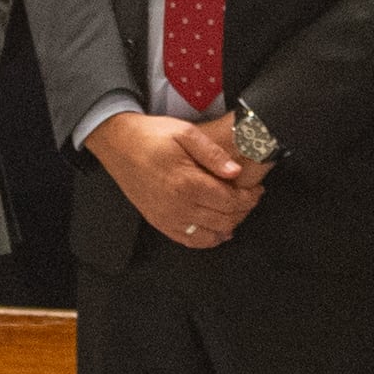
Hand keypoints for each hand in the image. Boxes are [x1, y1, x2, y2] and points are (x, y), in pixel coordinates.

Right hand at [93, 111, 263, 248]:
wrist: (117, 143)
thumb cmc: (151, 135)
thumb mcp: (185, 132)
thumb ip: (213, 154)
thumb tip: (235, 172)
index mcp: (187, 183)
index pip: (230, 201)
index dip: (249, 198)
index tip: (257, 190)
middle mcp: (178, 206)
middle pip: (224, 220)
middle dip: (243, 211)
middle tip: (250, 199)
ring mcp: (167, 218)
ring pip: (210, 235)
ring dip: (228, 226)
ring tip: (236, 212)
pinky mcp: (158, 222)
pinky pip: (189, 241)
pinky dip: (208, 240)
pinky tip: (218, 231)